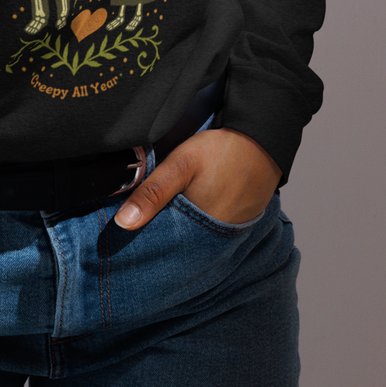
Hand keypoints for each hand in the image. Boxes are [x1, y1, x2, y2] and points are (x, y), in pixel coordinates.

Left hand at [114, 128, 279, 230]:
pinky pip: (212, 227)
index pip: (166, 247)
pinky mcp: (240, 221)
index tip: (127, 236)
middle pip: (180, 243)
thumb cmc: (221, 151)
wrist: (263, 139)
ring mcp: (231, 231)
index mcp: (201, 231)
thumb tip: (122, 224)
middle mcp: (217, 238)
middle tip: (143, 221)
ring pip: (196, 235)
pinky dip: (198, 221)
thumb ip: (152, 193)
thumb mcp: (180, 165)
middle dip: (162, 235)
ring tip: (165, 213)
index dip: (147, 241)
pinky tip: (189, 207)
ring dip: (181, 228)